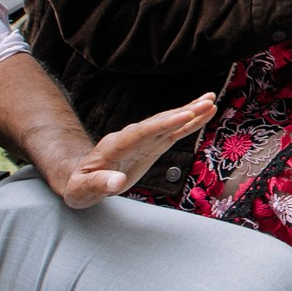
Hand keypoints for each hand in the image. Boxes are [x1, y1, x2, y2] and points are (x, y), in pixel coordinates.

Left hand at [41, 94, 217, 207]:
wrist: (81, 180)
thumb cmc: (80, 185)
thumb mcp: (83, 188)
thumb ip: (100, 183)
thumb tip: (117, 182)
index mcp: (116, 144)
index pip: (144, 131)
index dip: (165, 123)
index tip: (185, 115)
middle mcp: (132, 137)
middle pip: (160, 122)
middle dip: (184, 112)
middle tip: (207, 102)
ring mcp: (143, 140)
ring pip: (169, 123)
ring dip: (190, 112)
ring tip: (211, 101)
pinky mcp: (151, 146)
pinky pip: (172, 134)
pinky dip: (188, 125)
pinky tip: (203, 116)